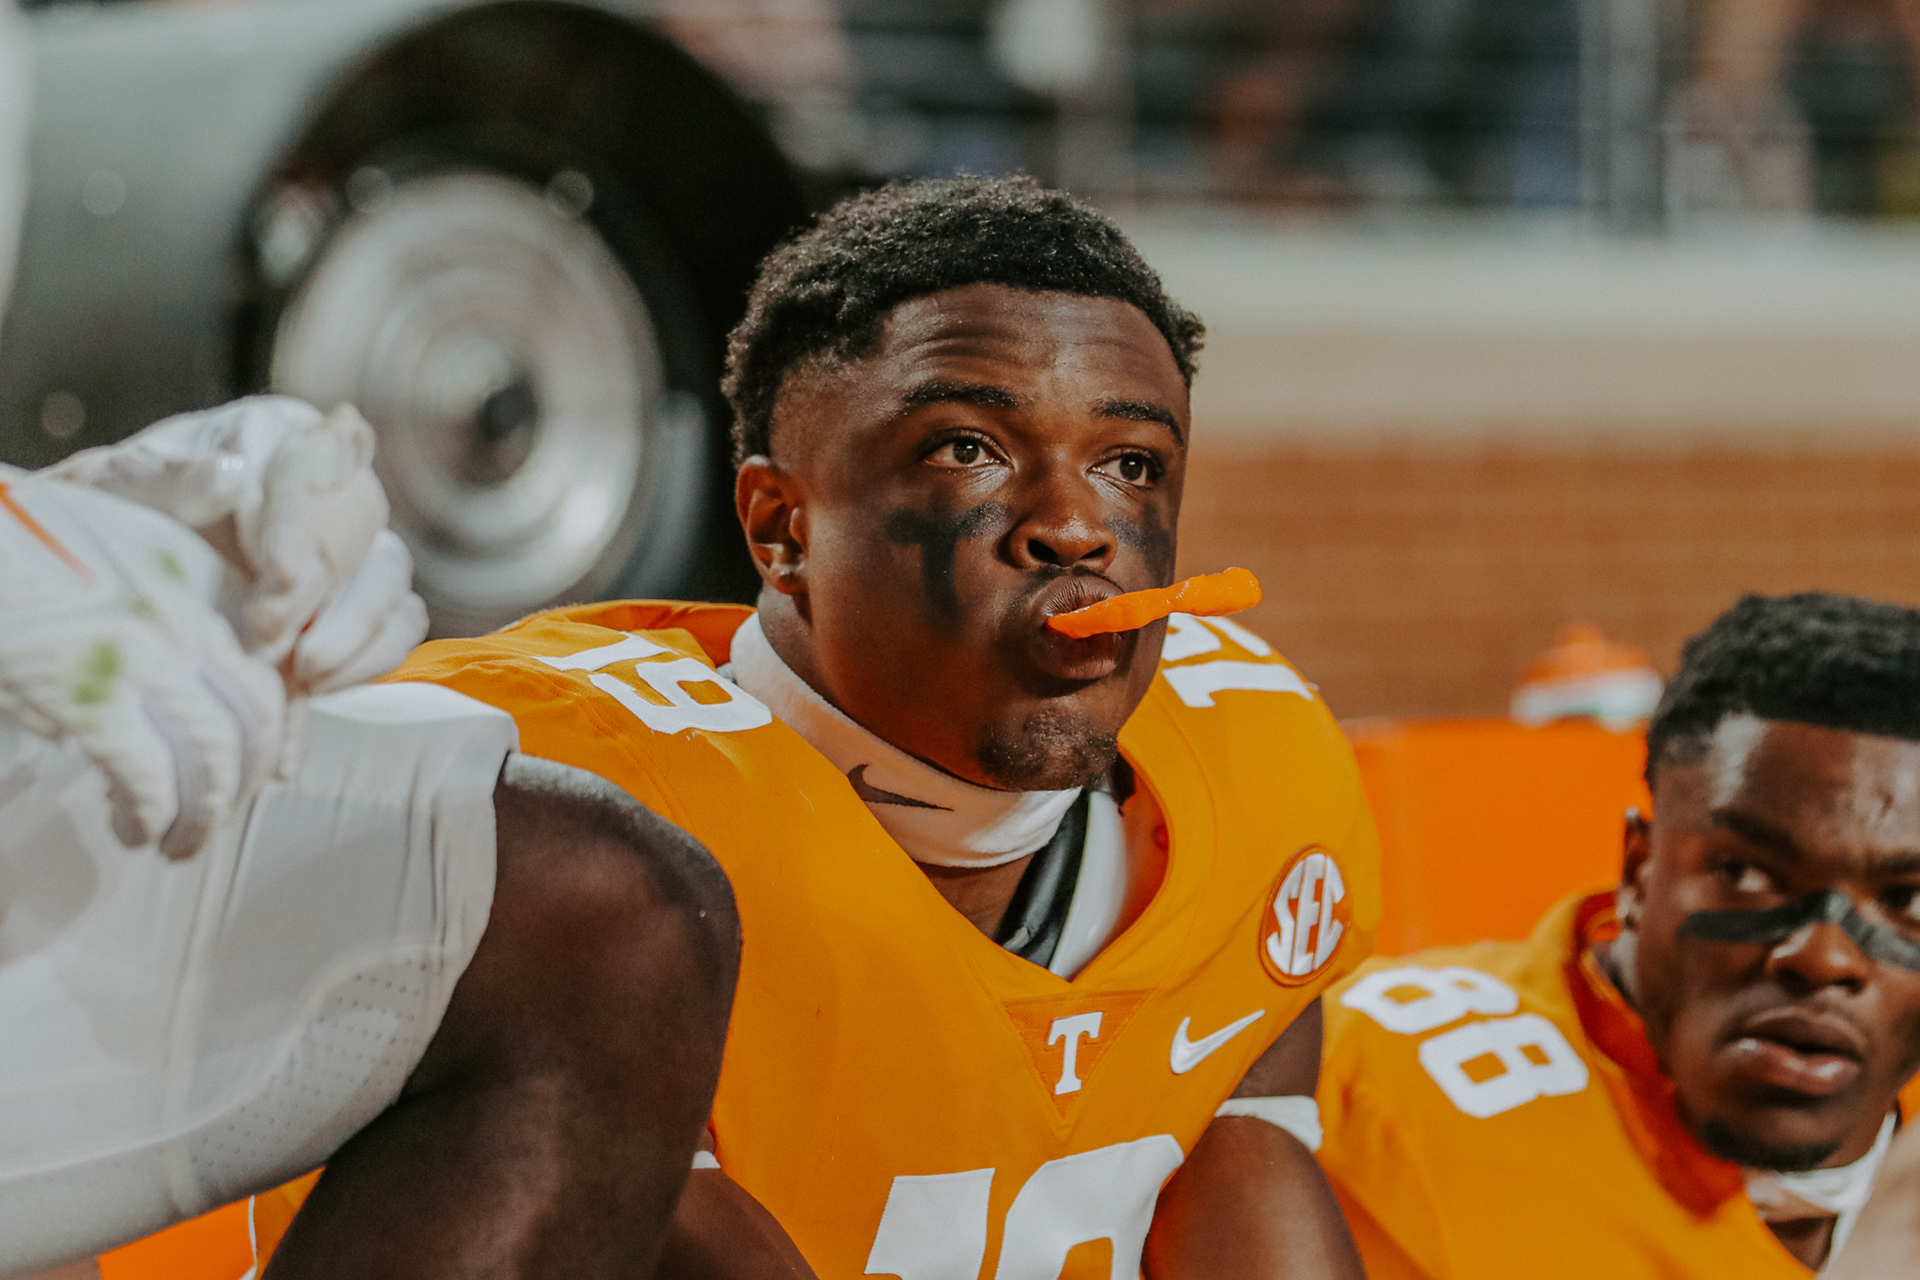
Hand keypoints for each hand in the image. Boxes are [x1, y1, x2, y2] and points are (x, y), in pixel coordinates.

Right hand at [0, 471, 285, 857]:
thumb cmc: (27, 540)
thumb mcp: (127, 547)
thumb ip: (176, 604)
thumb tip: (200, 673)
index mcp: (201, 580)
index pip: (270, 671)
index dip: (276, 735)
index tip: (268, 769)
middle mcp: (186, 617)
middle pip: (254, 723)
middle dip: (242, 784)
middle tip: (219, 815)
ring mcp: (142, 660)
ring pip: (214, 761)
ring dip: (202, 817)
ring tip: (179, 842)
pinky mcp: (89, 702)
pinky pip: (149, 781)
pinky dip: (150, 817)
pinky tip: (134, 830)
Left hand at [43, 395, 408, 670]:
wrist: (115, 563)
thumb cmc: (117, 509)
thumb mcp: (119, 485)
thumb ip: (169, 479)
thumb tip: (228, 478)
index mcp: (275, 437)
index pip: (315, 461)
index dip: (304, 520)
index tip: (281, 573)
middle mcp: (327, 484)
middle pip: (359, 526)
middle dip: (317, 588)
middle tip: (265, 631)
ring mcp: (349, 547)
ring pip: (389, 577)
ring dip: (353, 628)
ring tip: (303, 669)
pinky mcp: (356, 604)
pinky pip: (396, 627)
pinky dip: (367, 660)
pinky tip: (317, 685)